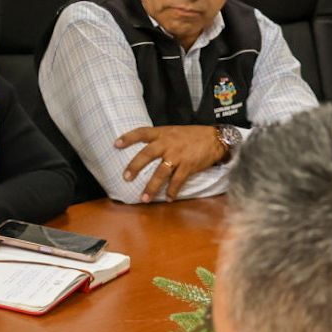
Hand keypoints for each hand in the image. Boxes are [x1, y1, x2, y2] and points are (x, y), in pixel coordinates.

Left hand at [115, 125, 229, 201]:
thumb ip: (161, 140)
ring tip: (144, 198)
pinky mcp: (189, 165)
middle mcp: (168, 143)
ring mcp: (178, 155)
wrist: (215, 138)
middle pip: (147, 154)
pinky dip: (172, 191)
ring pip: (161, 172)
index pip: (142, 132)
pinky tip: (168, 198)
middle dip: (135, 166)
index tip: (115, 144)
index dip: (128, 138)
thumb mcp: (174, 132)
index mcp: (163, 133)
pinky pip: (177, 181)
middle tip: (126, 177)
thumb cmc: (193, 136)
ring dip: (152, 187)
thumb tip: (146, 152)